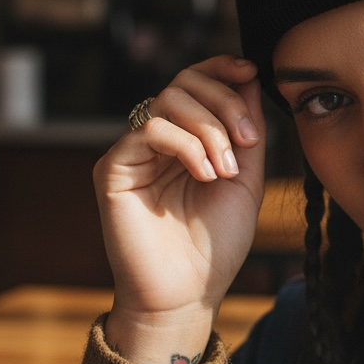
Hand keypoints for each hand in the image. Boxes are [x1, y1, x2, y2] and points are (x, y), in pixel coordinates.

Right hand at [94, 55, 266, 363]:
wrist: (188, 295)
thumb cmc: (215, 245)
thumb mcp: (247, 180)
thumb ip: (247, 132)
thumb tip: (250, 78)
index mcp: (186, 140)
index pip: (195, 83)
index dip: (220, 69)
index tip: (250, 71)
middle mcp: (155, 141)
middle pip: (183, 83)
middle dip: (224, 103)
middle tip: (247, 139)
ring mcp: (133, 153)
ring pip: (167, 100)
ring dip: (210, 128)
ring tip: (225, 169)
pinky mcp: (114, 169)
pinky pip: (149, 129)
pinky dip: (187, 144)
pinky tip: (205, 173)